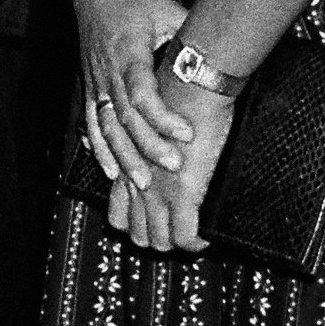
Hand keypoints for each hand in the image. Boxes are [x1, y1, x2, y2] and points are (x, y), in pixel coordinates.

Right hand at [73, 0, 190, 189]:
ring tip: (142, 182)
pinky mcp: (89, 89)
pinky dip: (101, 150)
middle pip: (125, 118)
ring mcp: (96, 82)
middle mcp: (108, 71)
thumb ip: (194, 34)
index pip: (142, 93)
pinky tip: (111, 171)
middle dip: (148, 146)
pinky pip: (92, 124)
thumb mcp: (168, 11)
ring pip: (106, 128)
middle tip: (173, 167)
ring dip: (124, 157)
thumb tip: (233, 49)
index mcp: (128, 51)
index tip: (187, 133)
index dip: (163, 117)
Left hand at [119, 70, 236, 253]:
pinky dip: (197, 244)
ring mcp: (157, 190)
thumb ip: (143, 138)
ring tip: (193, 238)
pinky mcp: (183, 192)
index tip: (154, 222)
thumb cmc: (175, 90)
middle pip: (136, 233)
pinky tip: (207, 239)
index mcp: (125, 164)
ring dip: (176, 244)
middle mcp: (135, 182)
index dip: (135, 224)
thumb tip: (155, 144)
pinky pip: (185, 236)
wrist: (192, 81)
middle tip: (175, 235)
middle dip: (156, 239)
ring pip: (159, 241)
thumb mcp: (146, 118)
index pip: (117, 213)